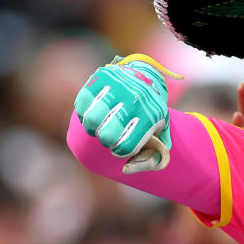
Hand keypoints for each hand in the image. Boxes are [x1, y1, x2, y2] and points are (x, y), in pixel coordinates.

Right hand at [73, 53, 181, 172]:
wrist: (147, 74)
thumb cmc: (151, 109)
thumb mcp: (161, 130)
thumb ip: (153, 155)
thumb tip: (127, 169)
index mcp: (150, 115)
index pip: (127, 146)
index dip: (119, 151)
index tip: (119, 147)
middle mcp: (134, 100)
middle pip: (106, 135)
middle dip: (105, 140)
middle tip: (108, 136)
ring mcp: (117, 86)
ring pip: (91, 119)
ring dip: (91, 128)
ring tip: (97, 126)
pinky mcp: (102, 76)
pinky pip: (82, 102)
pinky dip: (82, 112)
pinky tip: (90, 113)